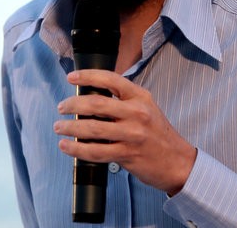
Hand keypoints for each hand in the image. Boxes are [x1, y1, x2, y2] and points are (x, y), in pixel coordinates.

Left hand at [53, 69, 196, 195]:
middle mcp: (137, 113)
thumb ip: (124, 100)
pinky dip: (77, 149)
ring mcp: (132, 135)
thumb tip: (91, 94)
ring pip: (93, 128)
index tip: (71, 77)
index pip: (111, 79)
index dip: (88, 75)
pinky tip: (67, 146)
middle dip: (73, 104)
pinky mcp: (127, 154)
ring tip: (59, 127)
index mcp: (140, 97)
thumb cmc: (158, 134)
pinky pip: (96, 151)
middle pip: (96, 103)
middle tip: (61, 107)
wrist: (177, 161)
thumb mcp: (146, 107)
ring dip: (70, 127)